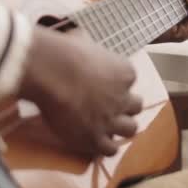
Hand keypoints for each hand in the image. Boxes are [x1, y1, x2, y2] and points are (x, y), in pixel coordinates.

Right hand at [19, 27, 141, 156]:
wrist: (52, 72)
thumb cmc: (64, 52)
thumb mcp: (81, 40)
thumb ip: (86, 44)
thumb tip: (77, 37)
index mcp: (124, 72)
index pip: (130, 80)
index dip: (117, 83)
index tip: (105, 84)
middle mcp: (123, 97)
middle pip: (136, 106)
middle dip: (125, 107)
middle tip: (110, 107)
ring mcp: (111, 120)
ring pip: (130, 129)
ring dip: (120, 129)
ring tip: (106, 127)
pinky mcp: (96, 138)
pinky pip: (110, 150)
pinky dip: (104, 147)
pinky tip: (94, 142)